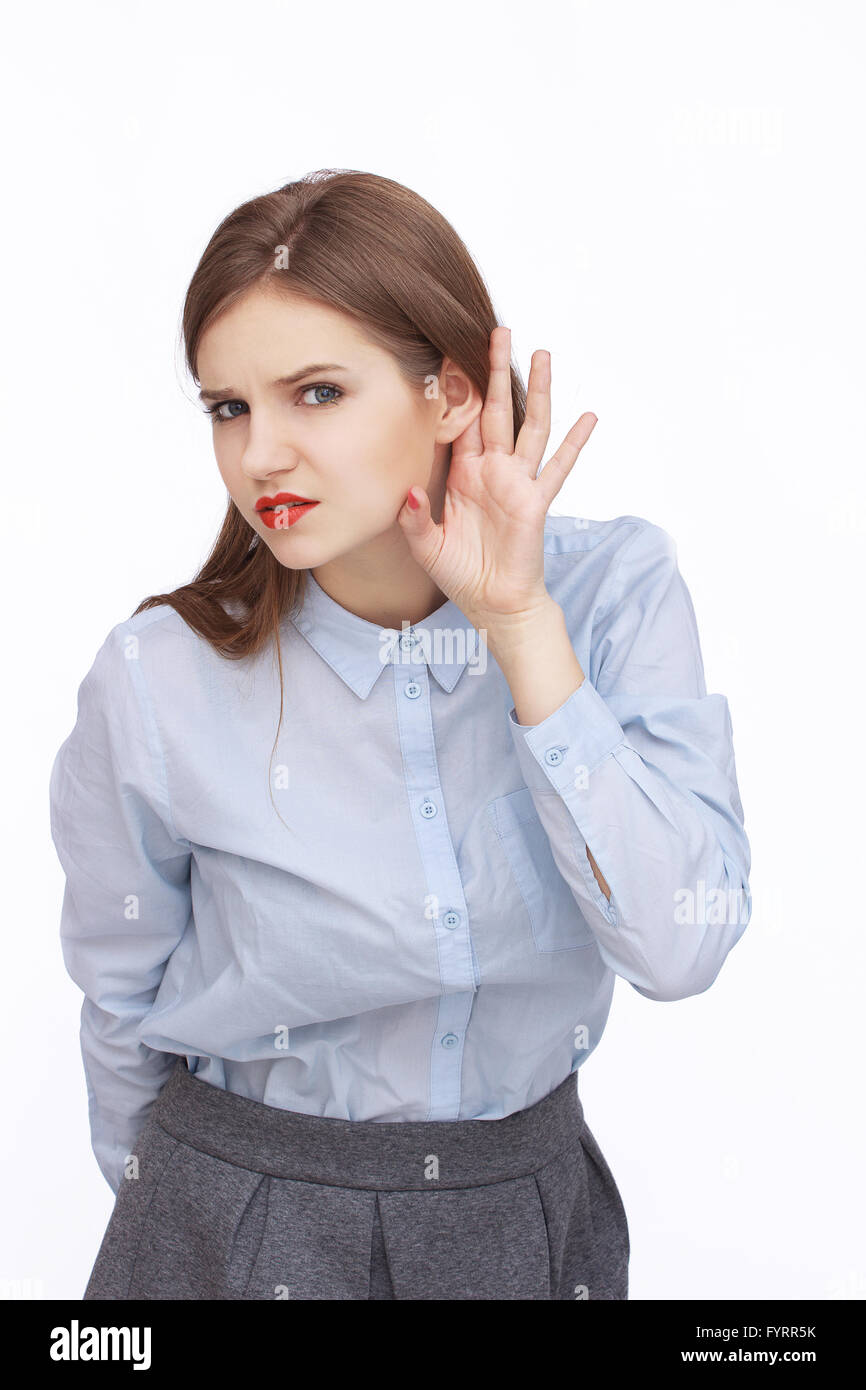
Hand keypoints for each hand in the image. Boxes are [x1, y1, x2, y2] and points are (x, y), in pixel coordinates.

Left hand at [397, 325, 597, 630]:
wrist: (492, 604)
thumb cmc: (460, 574)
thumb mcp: (426, 545)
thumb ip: (413, 519)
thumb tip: (406, 492)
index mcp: (462, 475)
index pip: (461, 423)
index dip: (457, 391)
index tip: (450, 354)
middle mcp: (492, 471)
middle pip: (496, 410)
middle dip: (495, 371)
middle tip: (498, 330)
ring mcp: (517, 483)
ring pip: (530, 426)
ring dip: (538, 390)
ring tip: (544, 354)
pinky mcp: (536, 501)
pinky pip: (558, 467)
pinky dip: (575, 442)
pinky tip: (589, 416)